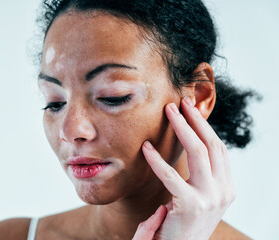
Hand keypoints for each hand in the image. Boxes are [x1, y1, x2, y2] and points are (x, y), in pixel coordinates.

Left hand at [133, 97, 235, 239]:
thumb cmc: (183, 225)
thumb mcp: (197, 198)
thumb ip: (197, 177)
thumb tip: (185, 147)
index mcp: (226, 187)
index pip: (219, 149)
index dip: (205, 127)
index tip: (191, 110)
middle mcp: (224, 191)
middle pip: (211, 145)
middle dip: (196, 120)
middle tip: (181, 102)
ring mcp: (210, 198)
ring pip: (198, 152)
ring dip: (182, 127)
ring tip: (169, 111)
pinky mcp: (191, 205)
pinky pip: (171, 176)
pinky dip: (157, 159)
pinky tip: (146, 147)